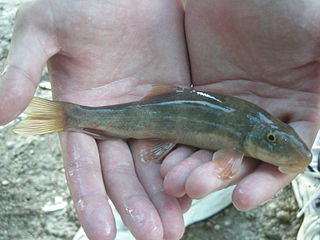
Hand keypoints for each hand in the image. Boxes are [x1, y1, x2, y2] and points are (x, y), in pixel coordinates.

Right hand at [0, 0, 189, 238]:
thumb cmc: (81, 1)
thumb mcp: (43, 30)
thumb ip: (20, 71)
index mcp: (82, 112)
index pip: (84, 165)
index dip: (90, 199)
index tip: (100, 234)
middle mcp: (115, 121)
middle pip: (123, 173)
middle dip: (136, 205)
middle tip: (154, 236)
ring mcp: (148, 114)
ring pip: (154, 163)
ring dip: (164, 196)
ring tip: (175, 228)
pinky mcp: (176, 103)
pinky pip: (182, 138)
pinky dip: (187, 165)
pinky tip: (196, 189)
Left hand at [162, 0, 319, 210]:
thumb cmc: (284, 5)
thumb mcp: (318, 35)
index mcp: (298, 105)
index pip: (283, 156)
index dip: (266, 179)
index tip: (243, 199)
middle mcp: (264, 113)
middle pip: (242, 156)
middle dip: (220, 176)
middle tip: (196, 188)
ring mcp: (230, 106)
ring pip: (211, 145)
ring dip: (193, 166)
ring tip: (175, 181)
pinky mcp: (201, 94)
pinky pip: (188, 124)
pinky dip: (178, 143)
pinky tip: (164, 158)